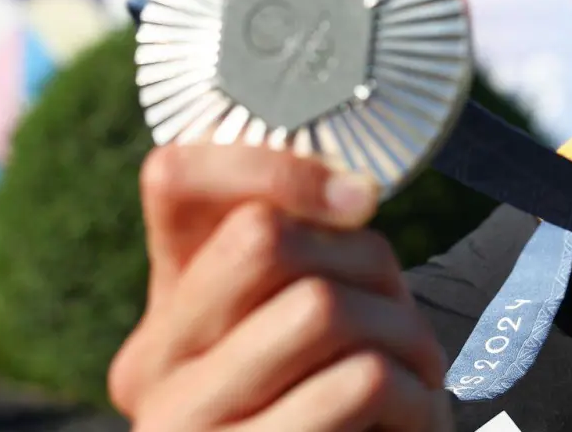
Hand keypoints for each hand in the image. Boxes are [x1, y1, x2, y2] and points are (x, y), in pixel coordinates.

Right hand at [108, 145, 452, 430]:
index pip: (173, 177)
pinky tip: (414, 421)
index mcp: (169, 314)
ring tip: (419, 374)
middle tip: (401, 310)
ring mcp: (182, 425)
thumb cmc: (345, 417)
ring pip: (319, 305)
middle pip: (261, 236)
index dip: (273, 165)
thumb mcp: (313, 331)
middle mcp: (152, 368)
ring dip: (404, 332)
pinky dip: (415, 395)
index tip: (358, 197)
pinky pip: (354, 382)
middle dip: (365, 259)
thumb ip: (306, 259)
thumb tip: (350, 189)